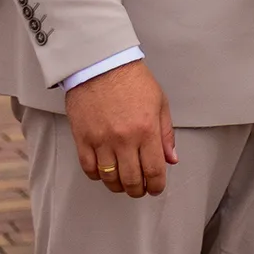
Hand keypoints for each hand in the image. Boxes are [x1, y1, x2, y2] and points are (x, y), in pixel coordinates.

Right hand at [65, 61, 176, 197]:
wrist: (101, 64)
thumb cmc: (131, 79)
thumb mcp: (160, 103)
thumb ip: (166, 134)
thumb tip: (171, 159)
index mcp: (146, 130)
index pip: (154, 171)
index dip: (156, 186)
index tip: (156, 188)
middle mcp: (124, 139)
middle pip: (132, 180)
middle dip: (138, 190)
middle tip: (140, 189)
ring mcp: (101, 140)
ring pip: (110, 178)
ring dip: (118, 186)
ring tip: (123, 183)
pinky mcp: (82, 138)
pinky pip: (89, 168)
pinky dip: (98, 176)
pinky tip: (104, 172)